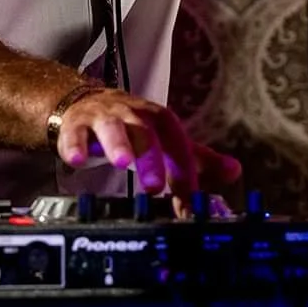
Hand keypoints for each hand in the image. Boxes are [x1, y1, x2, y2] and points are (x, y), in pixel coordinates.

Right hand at [55, 88, 241, 197]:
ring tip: (121, 165)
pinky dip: (75, 146)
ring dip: (118, 144)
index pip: (176, 141)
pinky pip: (74, 133)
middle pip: (145, 131)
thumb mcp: (165, 139)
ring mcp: (103, 118)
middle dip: (151, 157)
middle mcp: (132, 115)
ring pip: (112, 127)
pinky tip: (77, 161)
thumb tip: (234, 171)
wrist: (86, 104)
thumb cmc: (130, 125)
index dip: (183, 170)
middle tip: (154, 186)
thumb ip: (196, 158)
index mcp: (157, 120)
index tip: (188, 202)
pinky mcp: (76, 125)